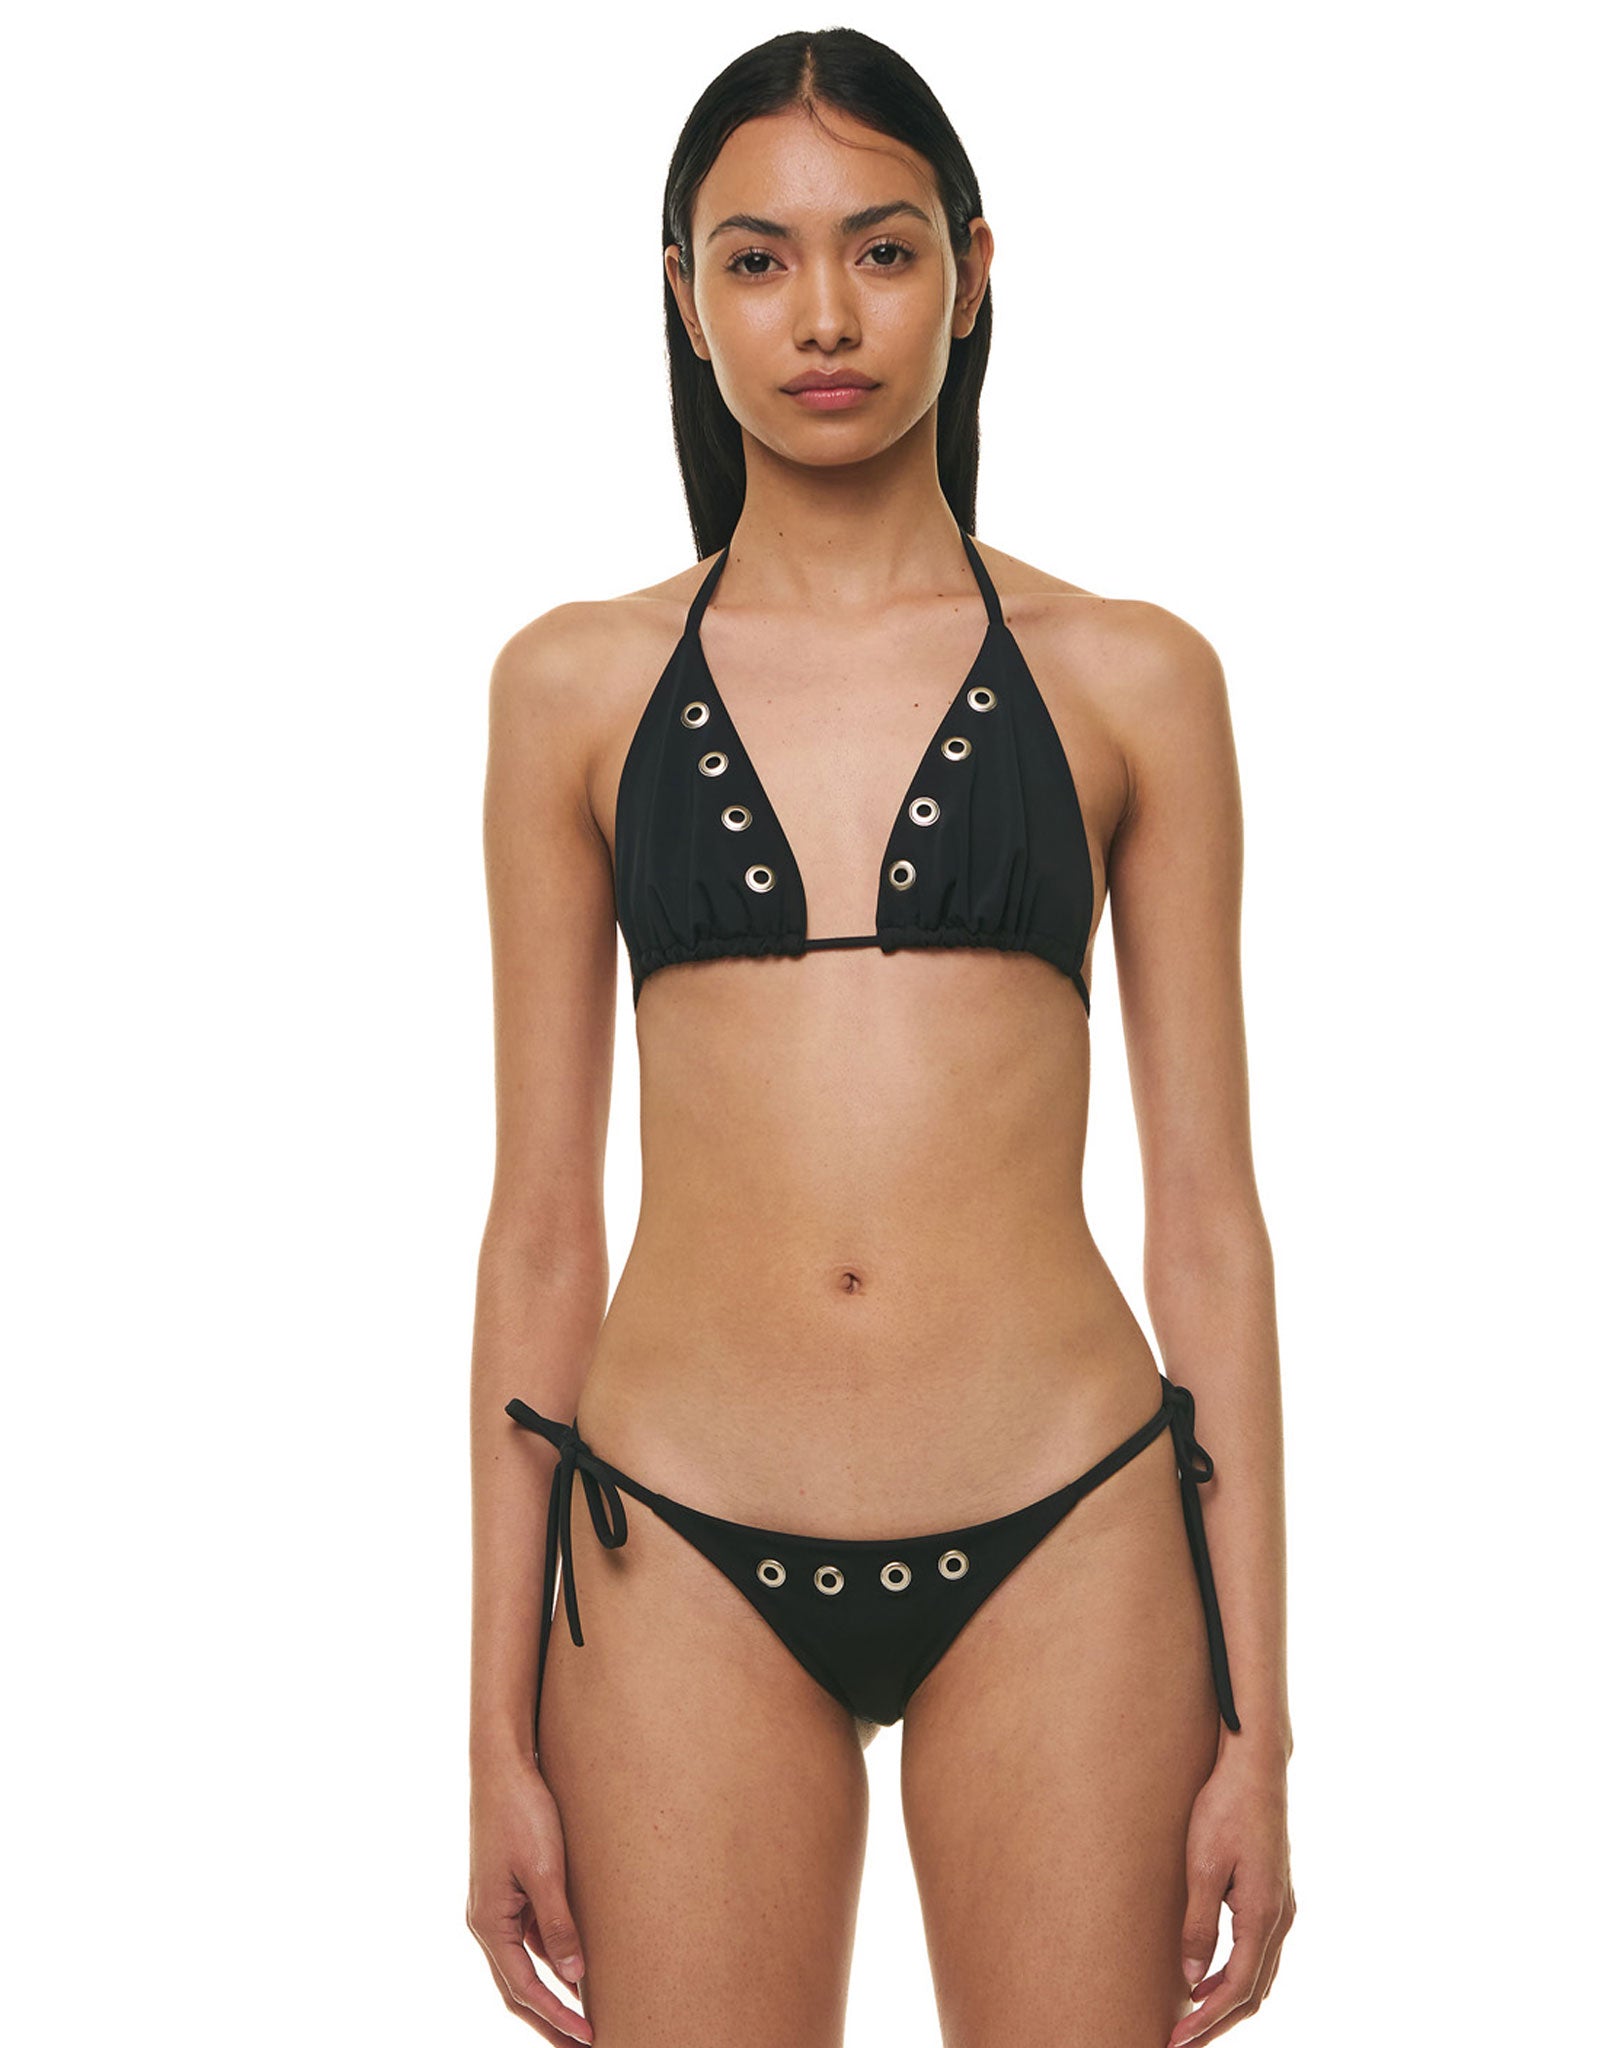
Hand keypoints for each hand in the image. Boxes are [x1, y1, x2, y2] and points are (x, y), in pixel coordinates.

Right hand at [468, 1752, 593, 2043]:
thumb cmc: (522, 1812)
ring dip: (552, 1991)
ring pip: (524, 1963)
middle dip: (549, 2019)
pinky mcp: (510, 1889)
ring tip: (584, 2016)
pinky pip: (531, 1936)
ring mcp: (498, 1906)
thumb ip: (559, 1925)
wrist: (503, 1764)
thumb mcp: (545, 1870)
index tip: (588, 2038)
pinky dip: (553, 1957)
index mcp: (488, 1923)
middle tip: (583, 2044)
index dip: (556, 2016)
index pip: (524, 1988)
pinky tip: (578, 1966)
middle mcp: (487, 1921)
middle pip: (518, 1987)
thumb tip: (576, 1978)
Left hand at [1169, 1745, 1294, 2044]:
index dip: (1207, 2020)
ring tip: (1191, 2020)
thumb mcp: (1202, 1866)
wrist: (1255, 1769)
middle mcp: (1281, 1919)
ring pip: (1260, 1975)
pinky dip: (1237, 1978)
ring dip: (1228, 2003)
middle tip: (1180, 2042)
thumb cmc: (1224, 1809)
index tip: (1177, 2041)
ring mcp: (1282, 1908)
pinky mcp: (1275, 1897)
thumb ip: (1198, 1925)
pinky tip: (1210, 1978)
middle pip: (1253, 1992)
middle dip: (1217, 2022)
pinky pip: (1260, 1953)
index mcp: (1264, 1915)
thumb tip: (1191, 1979)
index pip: (1237, 1989)